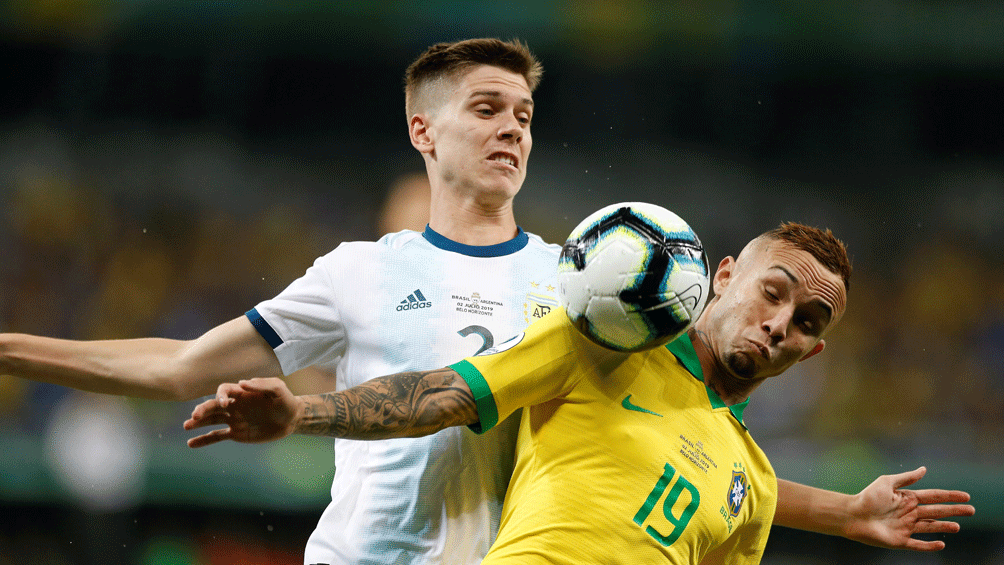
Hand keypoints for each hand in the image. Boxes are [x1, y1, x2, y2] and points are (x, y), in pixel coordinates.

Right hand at [184, 377, 300, 447]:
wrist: (291, 419)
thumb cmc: (285, 401)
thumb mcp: (278, 389)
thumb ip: (262, 384)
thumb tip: (242, 383)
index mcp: (242, 393)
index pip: (224, 390)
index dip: (221, 395)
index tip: (224, 404)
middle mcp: (235, 405)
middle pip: (213, 405)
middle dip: (202, 410)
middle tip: (194, 417)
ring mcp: (234, 419)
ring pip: (211, 420)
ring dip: (198, 423)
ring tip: (186, 426)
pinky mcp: (236, 433)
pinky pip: (216, 436)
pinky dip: (203, 440)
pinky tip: (191, 444)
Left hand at [844, 466, 974, 550]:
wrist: (852, 515)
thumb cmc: (867, 497)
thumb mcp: (887, 482)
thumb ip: (906, 478)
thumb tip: (924, 469)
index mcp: (908, 498)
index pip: (934, 496)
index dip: (950, 496)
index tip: (966, 496)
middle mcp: (910, 513)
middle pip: (937, 511)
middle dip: (954, 511)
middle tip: (971, 510)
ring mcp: (906, 527)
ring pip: (930, 527)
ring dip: (944, 527)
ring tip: (957, 527)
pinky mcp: (900, 541)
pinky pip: (918, 544)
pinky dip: (929, 545)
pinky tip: (941, 544)